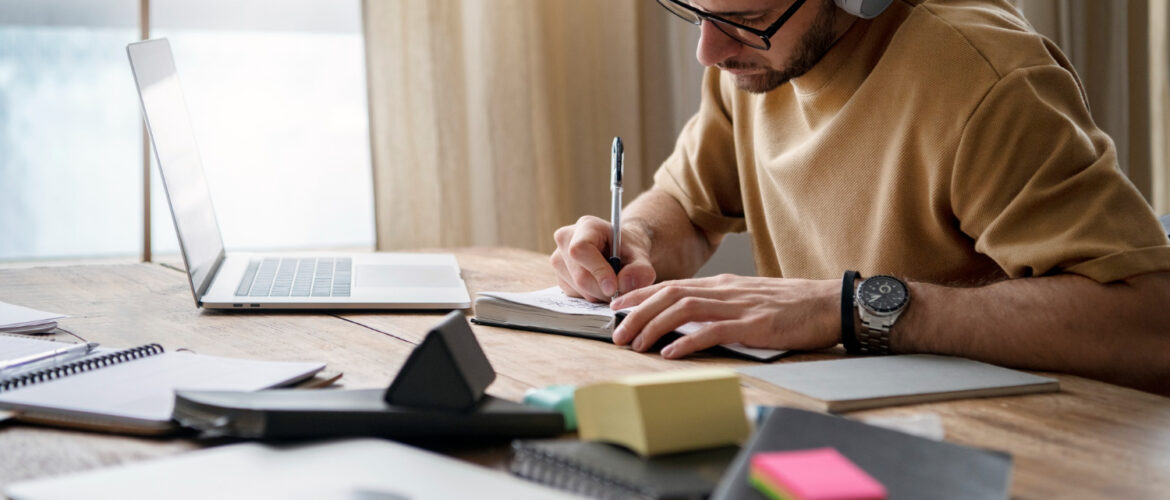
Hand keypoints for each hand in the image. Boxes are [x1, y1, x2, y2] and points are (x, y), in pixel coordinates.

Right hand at [550, 215, 655, 301]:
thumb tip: (624, 285)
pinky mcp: (559, 275)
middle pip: (579, 275)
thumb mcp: (641, 256)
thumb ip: (639, 270)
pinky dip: (590, 296)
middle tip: (620, 292)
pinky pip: (574, 294)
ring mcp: (558, 258)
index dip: (597, 271)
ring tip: (612, 284)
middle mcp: (565, 239)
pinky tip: (600, 285)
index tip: (614, 288)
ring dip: (598, 294)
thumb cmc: (628, 250)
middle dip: (602, 290)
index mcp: (586, 226)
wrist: (620, 251)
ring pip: (576, 288)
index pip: (581, 249)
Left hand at [610, 274, 839, 357]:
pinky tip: (670, 353)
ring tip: (635, 343)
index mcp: (723, 285)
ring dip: (654, 326)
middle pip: (669, 295)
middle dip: (637, 313)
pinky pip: (712, 330)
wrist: (830, 303)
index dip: (640, 295)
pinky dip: (687, 341)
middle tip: (616, 332)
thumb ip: (721, 305)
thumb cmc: (793, 306)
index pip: (672, 285)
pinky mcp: (754, 324)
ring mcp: (739, 306)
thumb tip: (691, 320)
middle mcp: (725, 290)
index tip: (617, 307)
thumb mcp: (749, 298)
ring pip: (683, 310)